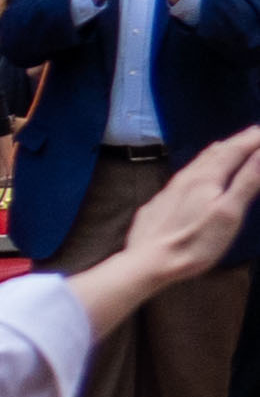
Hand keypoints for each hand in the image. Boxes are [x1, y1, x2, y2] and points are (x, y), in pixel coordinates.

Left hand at [98, 120, 259, 289]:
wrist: (147, 263)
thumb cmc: (195, 242)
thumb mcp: (229, 212)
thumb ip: (247, 180)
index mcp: (206, 178)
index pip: (234, 149)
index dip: (252, 139)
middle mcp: (185, 178)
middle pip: (215, 153)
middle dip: (237, 141)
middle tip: (254, 133)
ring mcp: (169, 190)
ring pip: (196, 164)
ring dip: (216, 152)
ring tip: (226, 146)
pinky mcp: (158, 204)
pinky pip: (182, 178)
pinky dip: (197, 168)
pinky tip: (194, 175)